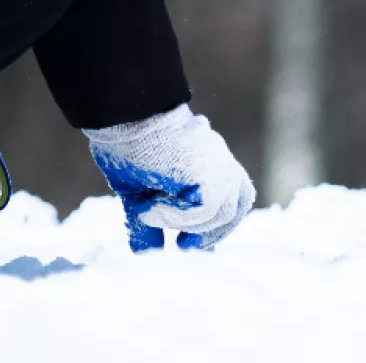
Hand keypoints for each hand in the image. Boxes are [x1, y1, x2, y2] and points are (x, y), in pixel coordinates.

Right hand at [84, 104, 255, 251]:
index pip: (230, 197)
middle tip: (183, 245)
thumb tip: (145, 250)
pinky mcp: (208, 171)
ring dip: (187, 225)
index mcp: (208, 163)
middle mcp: (219, 161)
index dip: (216, 226)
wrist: (126, 115)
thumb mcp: (138, 192)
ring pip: (222, 212)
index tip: (190, 244)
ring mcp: (217, 164)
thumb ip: (149, 219)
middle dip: (214, 230)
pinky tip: (150, 209)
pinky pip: (205, 210)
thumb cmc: (128, 146)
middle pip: (239, 203)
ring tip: (150, 215)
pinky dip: (176, 218)